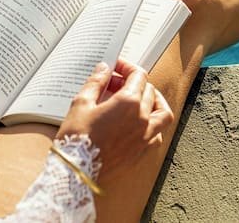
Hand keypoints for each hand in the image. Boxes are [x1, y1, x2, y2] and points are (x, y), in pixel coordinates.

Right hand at [57, 59, 173, 180]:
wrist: (76, 171)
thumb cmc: (77, 138)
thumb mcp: (81, 103)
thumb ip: (96, 82)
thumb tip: (104, 69)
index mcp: (129, 102)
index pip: (138, 75)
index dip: (127, 67)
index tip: (116, 68)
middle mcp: (142, 118)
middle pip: (148, 90)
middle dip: (133, 83)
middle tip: (115, 85)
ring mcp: (145, 137)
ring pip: (162, 113)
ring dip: (154, 102)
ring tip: (141, 99)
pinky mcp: (142, 153)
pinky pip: (158, 135)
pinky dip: (153, 126)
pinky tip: (140, 124)